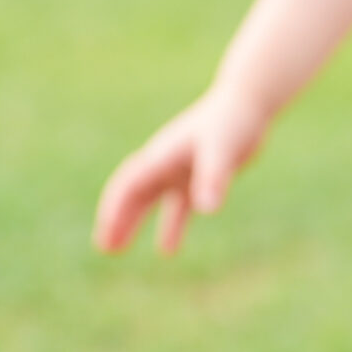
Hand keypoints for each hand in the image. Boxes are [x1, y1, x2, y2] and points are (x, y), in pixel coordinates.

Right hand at [93, 87, 272, 256]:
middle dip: (117, 218)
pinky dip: (170, 225)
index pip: (130, 184)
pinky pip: (177, 204)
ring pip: (149, 199)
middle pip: (133, 193)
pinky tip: (167, 250)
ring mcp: (178, 168)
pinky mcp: (197, 175)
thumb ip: (212, 178)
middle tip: (104, 247)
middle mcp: (164, 162)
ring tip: (118, 249)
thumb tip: (206, 209)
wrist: (247, 102)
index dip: (116, 209)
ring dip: (134, 222)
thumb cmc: (232, 122)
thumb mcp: (223, 150)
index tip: (106, 233)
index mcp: (162, 156)